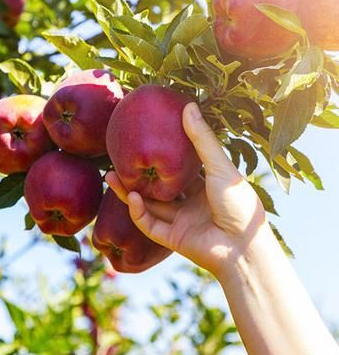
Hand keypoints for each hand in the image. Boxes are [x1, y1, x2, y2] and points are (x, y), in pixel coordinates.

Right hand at [106, 102, 268, 278]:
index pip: (178, 170)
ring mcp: (180, 222)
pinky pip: (149, 225)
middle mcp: (191, 203)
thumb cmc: (239, 204)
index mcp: (205, 186)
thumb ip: (201, 139)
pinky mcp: (172, 239)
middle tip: (119, 159)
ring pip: (148, 205)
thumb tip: (188, 106)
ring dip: (128, 192)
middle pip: (158, 187)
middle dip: (138, 175)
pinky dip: (137, 212)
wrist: (245, 248)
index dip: (162, 157)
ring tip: (110, 176)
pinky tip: (130, 197)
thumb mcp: (219, 166)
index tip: (146, 140)